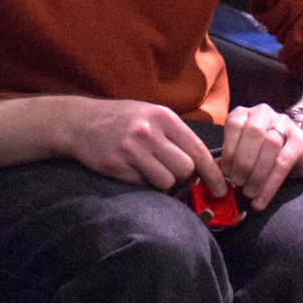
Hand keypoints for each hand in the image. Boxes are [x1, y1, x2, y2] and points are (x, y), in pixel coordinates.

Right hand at [59, 98, 225, 195]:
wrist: (80, 121)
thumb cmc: (122, 119)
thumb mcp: (151, 115)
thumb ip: (175, 135)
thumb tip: (202, 165)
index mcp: (163, 117)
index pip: (197, 150)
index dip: (213, 173)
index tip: (221, 188)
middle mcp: (149, 132)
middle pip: (185, 168)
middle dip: (183, 175)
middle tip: (171, 170)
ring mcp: (132, 149)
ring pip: (166, 181)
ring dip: (162, 180)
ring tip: (148, 167)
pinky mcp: (118, 165)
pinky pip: (143, 184)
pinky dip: (142, 181)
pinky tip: (131, 167)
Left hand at [220, 104, 302, 210]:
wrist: (299, 146)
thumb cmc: (262, 149)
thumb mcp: (244, 148)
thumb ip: (230, 159)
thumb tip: (215, 178)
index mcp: (246, 113)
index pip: (235, 124)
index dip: (229, 150)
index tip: (225, 173)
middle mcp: (265, 114)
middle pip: (254, 133)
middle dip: (243, 161)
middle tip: (237, 183)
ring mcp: (285, 124)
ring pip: (271, 145)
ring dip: (257, 173)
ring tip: (248, 192)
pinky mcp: (299, 142)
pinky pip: (284, 163)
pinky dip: (270, 185)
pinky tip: (260, 201)